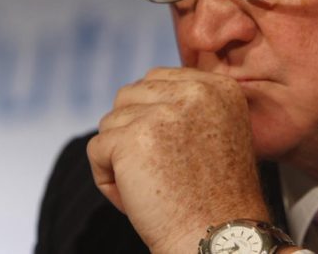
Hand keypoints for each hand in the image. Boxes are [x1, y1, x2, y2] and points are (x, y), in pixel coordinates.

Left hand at [87, 67, 269, 253]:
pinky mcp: (131, 139)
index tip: (168, 150)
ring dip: (119, 157)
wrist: (217, 238)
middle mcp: (194, 92)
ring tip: (149, 186)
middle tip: (157, 171)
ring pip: (111, 122)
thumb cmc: (217, 199)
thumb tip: (141, 94)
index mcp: (217, 87)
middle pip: (129, 96)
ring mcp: (162, 113)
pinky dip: (106, 178)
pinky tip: (135, 197)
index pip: (157, 79)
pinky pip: (97, 149)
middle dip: (131, 133)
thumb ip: (187, 106)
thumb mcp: (220, 133)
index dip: (150, 116)